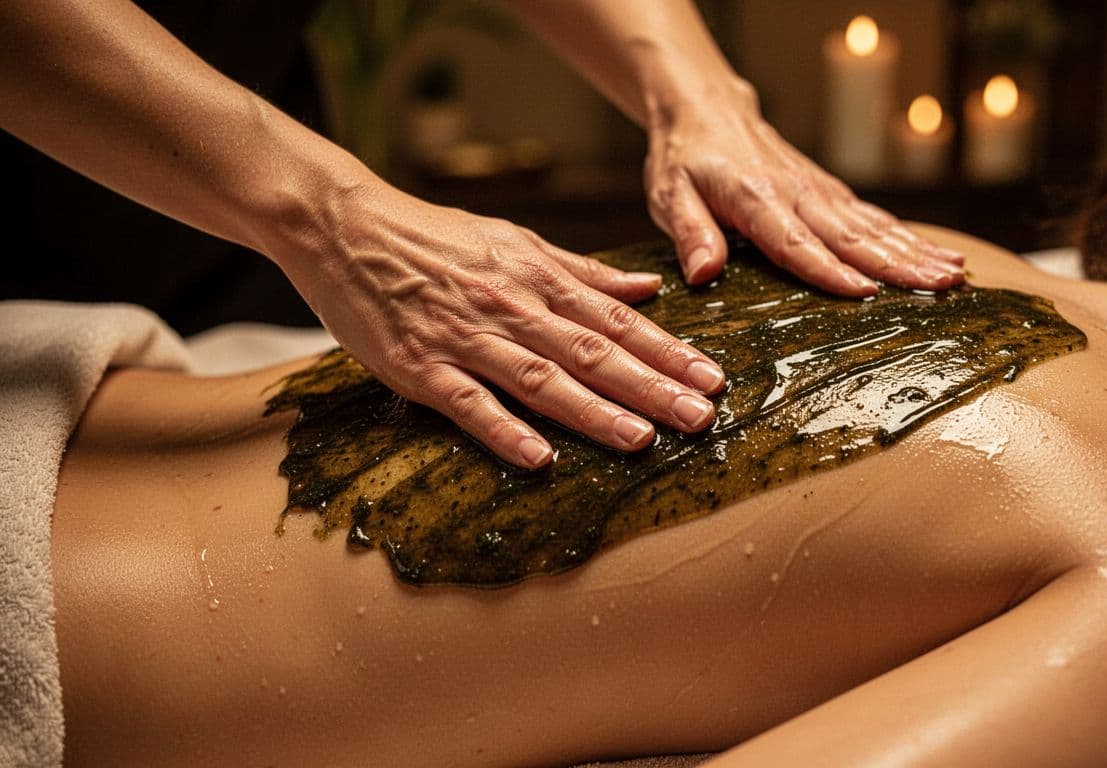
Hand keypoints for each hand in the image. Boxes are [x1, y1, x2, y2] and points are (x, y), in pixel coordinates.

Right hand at [280, 185, 724, 468]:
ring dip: (593, 411)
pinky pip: (466, 403)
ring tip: (641, 439)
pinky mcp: (418, 367)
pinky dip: (502, 429)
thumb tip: (645, 290)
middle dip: (650, 386)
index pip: (616, 320)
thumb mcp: (515, 242)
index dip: (667, 351)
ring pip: (539, 378)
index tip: (712, 378)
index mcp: (537, 277)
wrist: (343, 225)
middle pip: (591, 352)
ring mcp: (464, 338)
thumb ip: (582, 272)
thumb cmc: (432, 237)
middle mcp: (510, 307)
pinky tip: (537, 457)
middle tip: (700, 417)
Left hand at [644, 83, 964, 295]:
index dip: (828, 269)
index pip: (796, 243)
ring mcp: (818, 191)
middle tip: (939, 286)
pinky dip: (907, 237)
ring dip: (915, 251)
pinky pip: (872, 218)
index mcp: (757, 200)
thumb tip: (701, 273)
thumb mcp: (669, 197)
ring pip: (873, 227)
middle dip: (897, 264)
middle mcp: (797, 194)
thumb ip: (690, 234)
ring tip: (954, 274)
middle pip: (852, 236)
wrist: (705, 110)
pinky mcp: (828, 192)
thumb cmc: (685, 160)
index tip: (863, 292)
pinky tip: (936, 255)